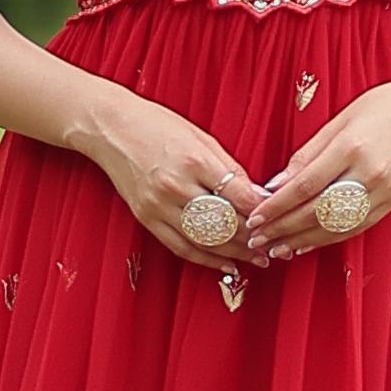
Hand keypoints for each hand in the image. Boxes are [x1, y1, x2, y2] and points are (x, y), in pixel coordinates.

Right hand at [79, 91, 260, 269]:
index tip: (278, 217)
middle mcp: (175, 186)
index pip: (238, 195)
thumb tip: (257, 196)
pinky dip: (207, 260)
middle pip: (224, 223)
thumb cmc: (158, 126)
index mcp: (194, 160)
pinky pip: (181, 247)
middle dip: (253, 237)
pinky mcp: (146, 218)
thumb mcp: (201, 138)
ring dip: (235, 254)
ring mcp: (158, 205)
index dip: (262, 211)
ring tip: (258, 259)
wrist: (112, 128)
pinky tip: (227, 264)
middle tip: (274, 244)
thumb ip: (229, 169)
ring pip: (205, 241)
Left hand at [243, 75, 390, 261]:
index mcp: (351, 148)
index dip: (277, 206)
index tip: (255, 217)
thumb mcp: (336, 122)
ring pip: (337, 225)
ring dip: (303, 240)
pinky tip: (306, 243)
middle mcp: (369, 173)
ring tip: (277, 248)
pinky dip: (328, 238)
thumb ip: (305, 156)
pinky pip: (355, 227)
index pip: (305, 186)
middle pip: (318, 211)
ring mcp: (384, 191)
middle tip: (258, 238)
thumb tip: (274, 186)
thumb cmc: (377, 108)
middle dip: (284, 228)